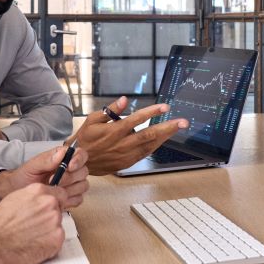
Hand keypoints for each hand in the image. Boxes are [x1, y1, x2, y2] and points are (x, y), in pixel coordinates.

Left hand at [0, 146, 88, 208]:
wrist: (16, 192)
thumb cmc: (24, 176)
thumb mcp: (32, 166)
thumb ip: (47, 160)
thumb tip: (62, 153)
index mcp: (62, 158)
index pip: (81, 154)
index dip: (78, 160)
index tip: (69, 166)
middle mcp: (70, 170)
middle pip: (83, 171)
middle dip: (70, 177)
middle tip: (55, 181)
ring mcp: (72, 184)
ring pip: (83, 186)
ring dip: (70, 189)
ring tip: (53, 190)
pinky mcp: (70, 198)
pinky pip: (79, 199)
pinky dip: (69, 200)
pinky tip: (58, 199)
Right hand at [0, 183, 66, 263]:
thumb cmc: (0, 222)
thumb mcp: (16, 198)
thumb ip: (34, 197)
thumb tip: (42, 200)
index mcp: (39, 190)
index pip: (60, 194)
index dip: (54, 203)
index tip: (48, 210)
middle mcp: (50, 203)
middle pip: (58, 210)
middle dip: (49, 218)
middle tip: (34, 226)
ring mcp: (55, 221)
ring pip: (58, 225)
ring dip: (49, 231)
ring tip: (31, 236)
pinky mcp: (57, 239)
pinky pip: (57, 241)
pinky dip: (49, 244)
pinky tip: (34, 244)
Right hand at [68, 96, 188, 174]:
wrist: (80, 162)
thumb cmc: (86, 138)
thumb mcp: (92, 120)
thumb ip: (110, 110)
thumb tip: (124, 100)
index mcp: (114, 131)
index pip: (137, 120)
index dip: (151, 112)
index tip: (164, 107)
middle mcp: (123, 143)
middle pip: (149, 135)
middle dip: (167, 127)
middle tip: (182, 122)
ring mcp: (127, 155)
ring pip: (150, 145)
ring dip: (165, 136)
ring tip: (176, 128)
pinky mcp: (128, 162)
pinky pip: (145, 153)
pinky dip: (156, 145)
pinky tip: (163, 139)